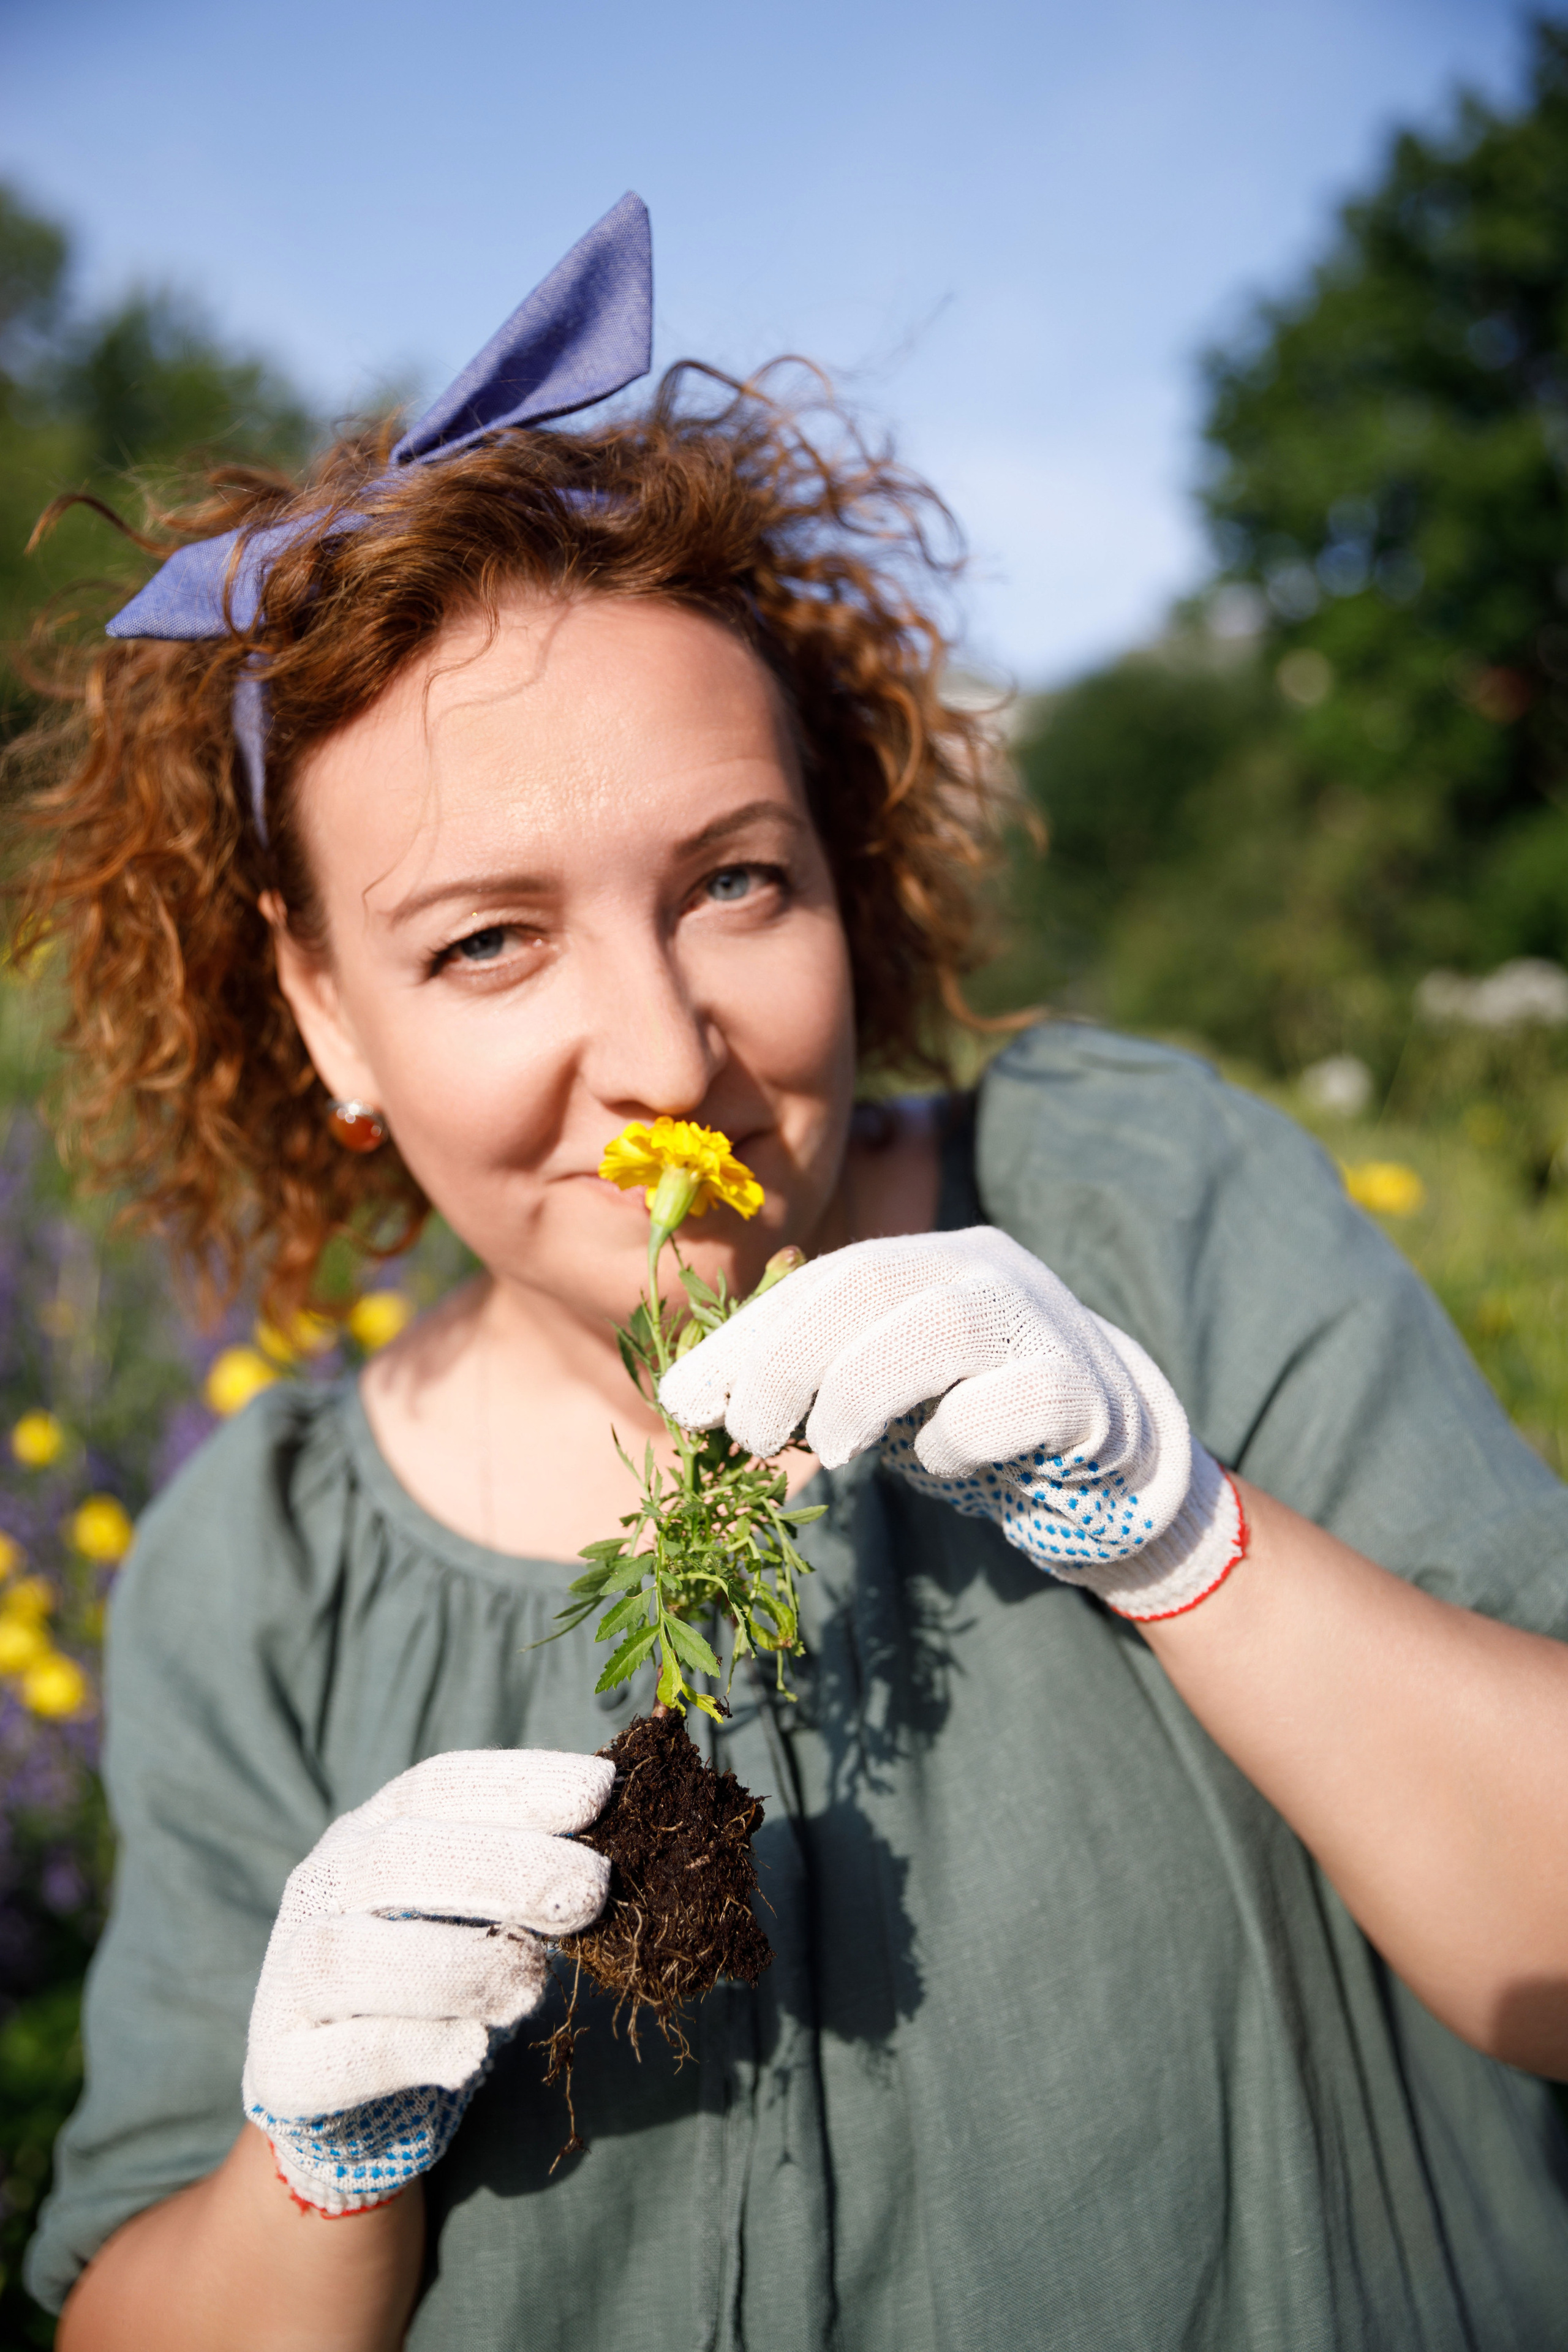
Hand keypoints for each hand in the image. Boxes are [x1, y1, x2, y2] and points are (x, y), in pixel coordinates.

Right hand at [242, 1749, 611, 2213]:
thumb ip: (531, 1878)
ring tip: (534, 1984)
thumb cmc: (437, 1978)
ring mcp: (288, 1975)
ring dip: (457, 1964)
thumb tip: (627, 1842)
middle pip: (400, 1858)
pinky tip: (472, 2051)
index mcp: (372, 1830)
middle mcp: (322, 1886)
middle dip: (504, 1868)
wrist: (346, 2098)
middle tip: (591, 1892)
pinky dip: (410, 2048)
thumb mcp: (479, 1910)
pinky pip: (338, 2055)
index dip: (519, 1783)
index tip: (603, 1790)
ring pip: (352, 1955)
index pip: (438, 1785)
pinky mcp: (281, 2065)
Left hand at [658, 1225, 1243, 1620]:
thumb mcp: (880, 1392)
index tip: (685, 1399)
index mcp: (929, 1258)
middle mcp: (986, 1268)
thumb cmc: (970, 1420)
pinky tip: (939, 1463)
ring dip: (865, 1388)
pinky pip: (1018, 1399)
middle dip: (789, 1358)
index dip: (748, 1335)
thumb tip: (688, 1398)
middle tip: (749, 1435)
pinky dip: (961, 1434)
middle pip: (872, 1283)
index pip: (823, 1278)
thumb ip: (805, 1382)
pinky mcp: (1088, 1391)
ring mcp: (1044, 1322)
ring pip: (944, 1323)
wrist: (1107, 1466)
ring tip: (833, 1451)